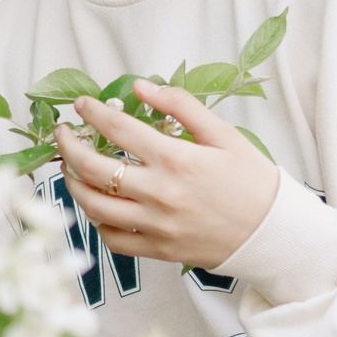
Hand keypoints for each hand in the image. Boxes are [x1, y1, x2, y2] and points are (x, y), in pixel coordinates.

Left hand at [53, 81, 278, 269]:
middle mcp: (160, 194)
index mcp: (177, 160)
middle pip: (94, 169)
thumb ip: (182, 106)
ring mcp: (155, 225)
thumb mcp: (224, 134)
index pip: (118, 130)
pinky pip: (113, 239)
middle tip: (63, 134)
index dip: (93, 112)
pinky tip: (97, 205)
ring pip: (95, 206)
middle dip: (69, 147)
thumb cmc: (252, 181)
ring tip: (71, 169)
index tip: (81, 104)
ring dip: (74, 184)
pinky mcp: (157, 250)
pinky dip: (97, 222)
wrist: (273, 233)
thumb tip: (141, 87)